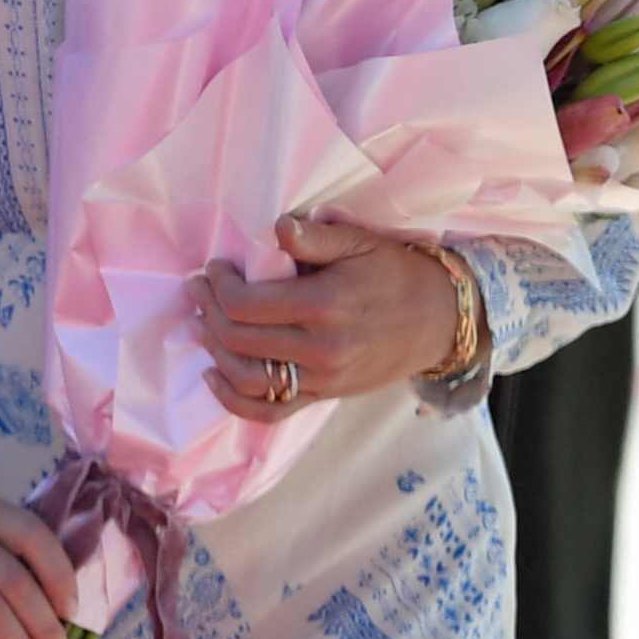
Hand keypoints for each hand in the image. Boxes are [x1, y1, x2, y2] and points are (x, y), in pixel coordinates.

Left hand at [193, 216, 463, 423]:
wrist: (440, 322)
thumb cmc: (395, 275)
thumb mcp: (360, 243)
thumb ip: (315, 237)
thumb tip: (276, 227)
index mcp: (325, 305)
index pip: (245, 304)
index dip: (218, 285)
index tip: (215, 269)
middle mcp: (321, 348)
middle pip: (238, 339)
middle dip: (208, 311)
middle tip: (198, 289)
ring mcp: (323, 379)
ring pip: (247, 378)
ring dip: (214, 351)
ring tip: (201, 324)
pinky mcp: (325, 396)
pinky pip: (271, 410)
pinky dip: (234, 401)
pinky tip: (213, 376)